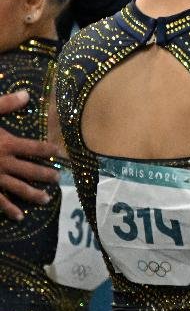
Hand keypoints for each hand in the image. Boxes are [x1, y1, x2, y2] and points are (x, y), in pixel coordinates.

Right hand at [0, 91, 58, 220]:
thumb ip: (5, 104)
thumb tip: (26, 94)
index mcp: (7, 144)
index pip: (35, 148)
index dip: (49, 150)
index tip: (62, 154)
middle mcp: (3, 163)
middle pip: (31, 170)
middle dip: (46, 174)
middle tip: (59, 179)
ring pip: (18, 188)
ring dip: (34, 194)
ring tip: (47, 199)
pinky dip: (9, 209)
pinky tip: (19, 216)